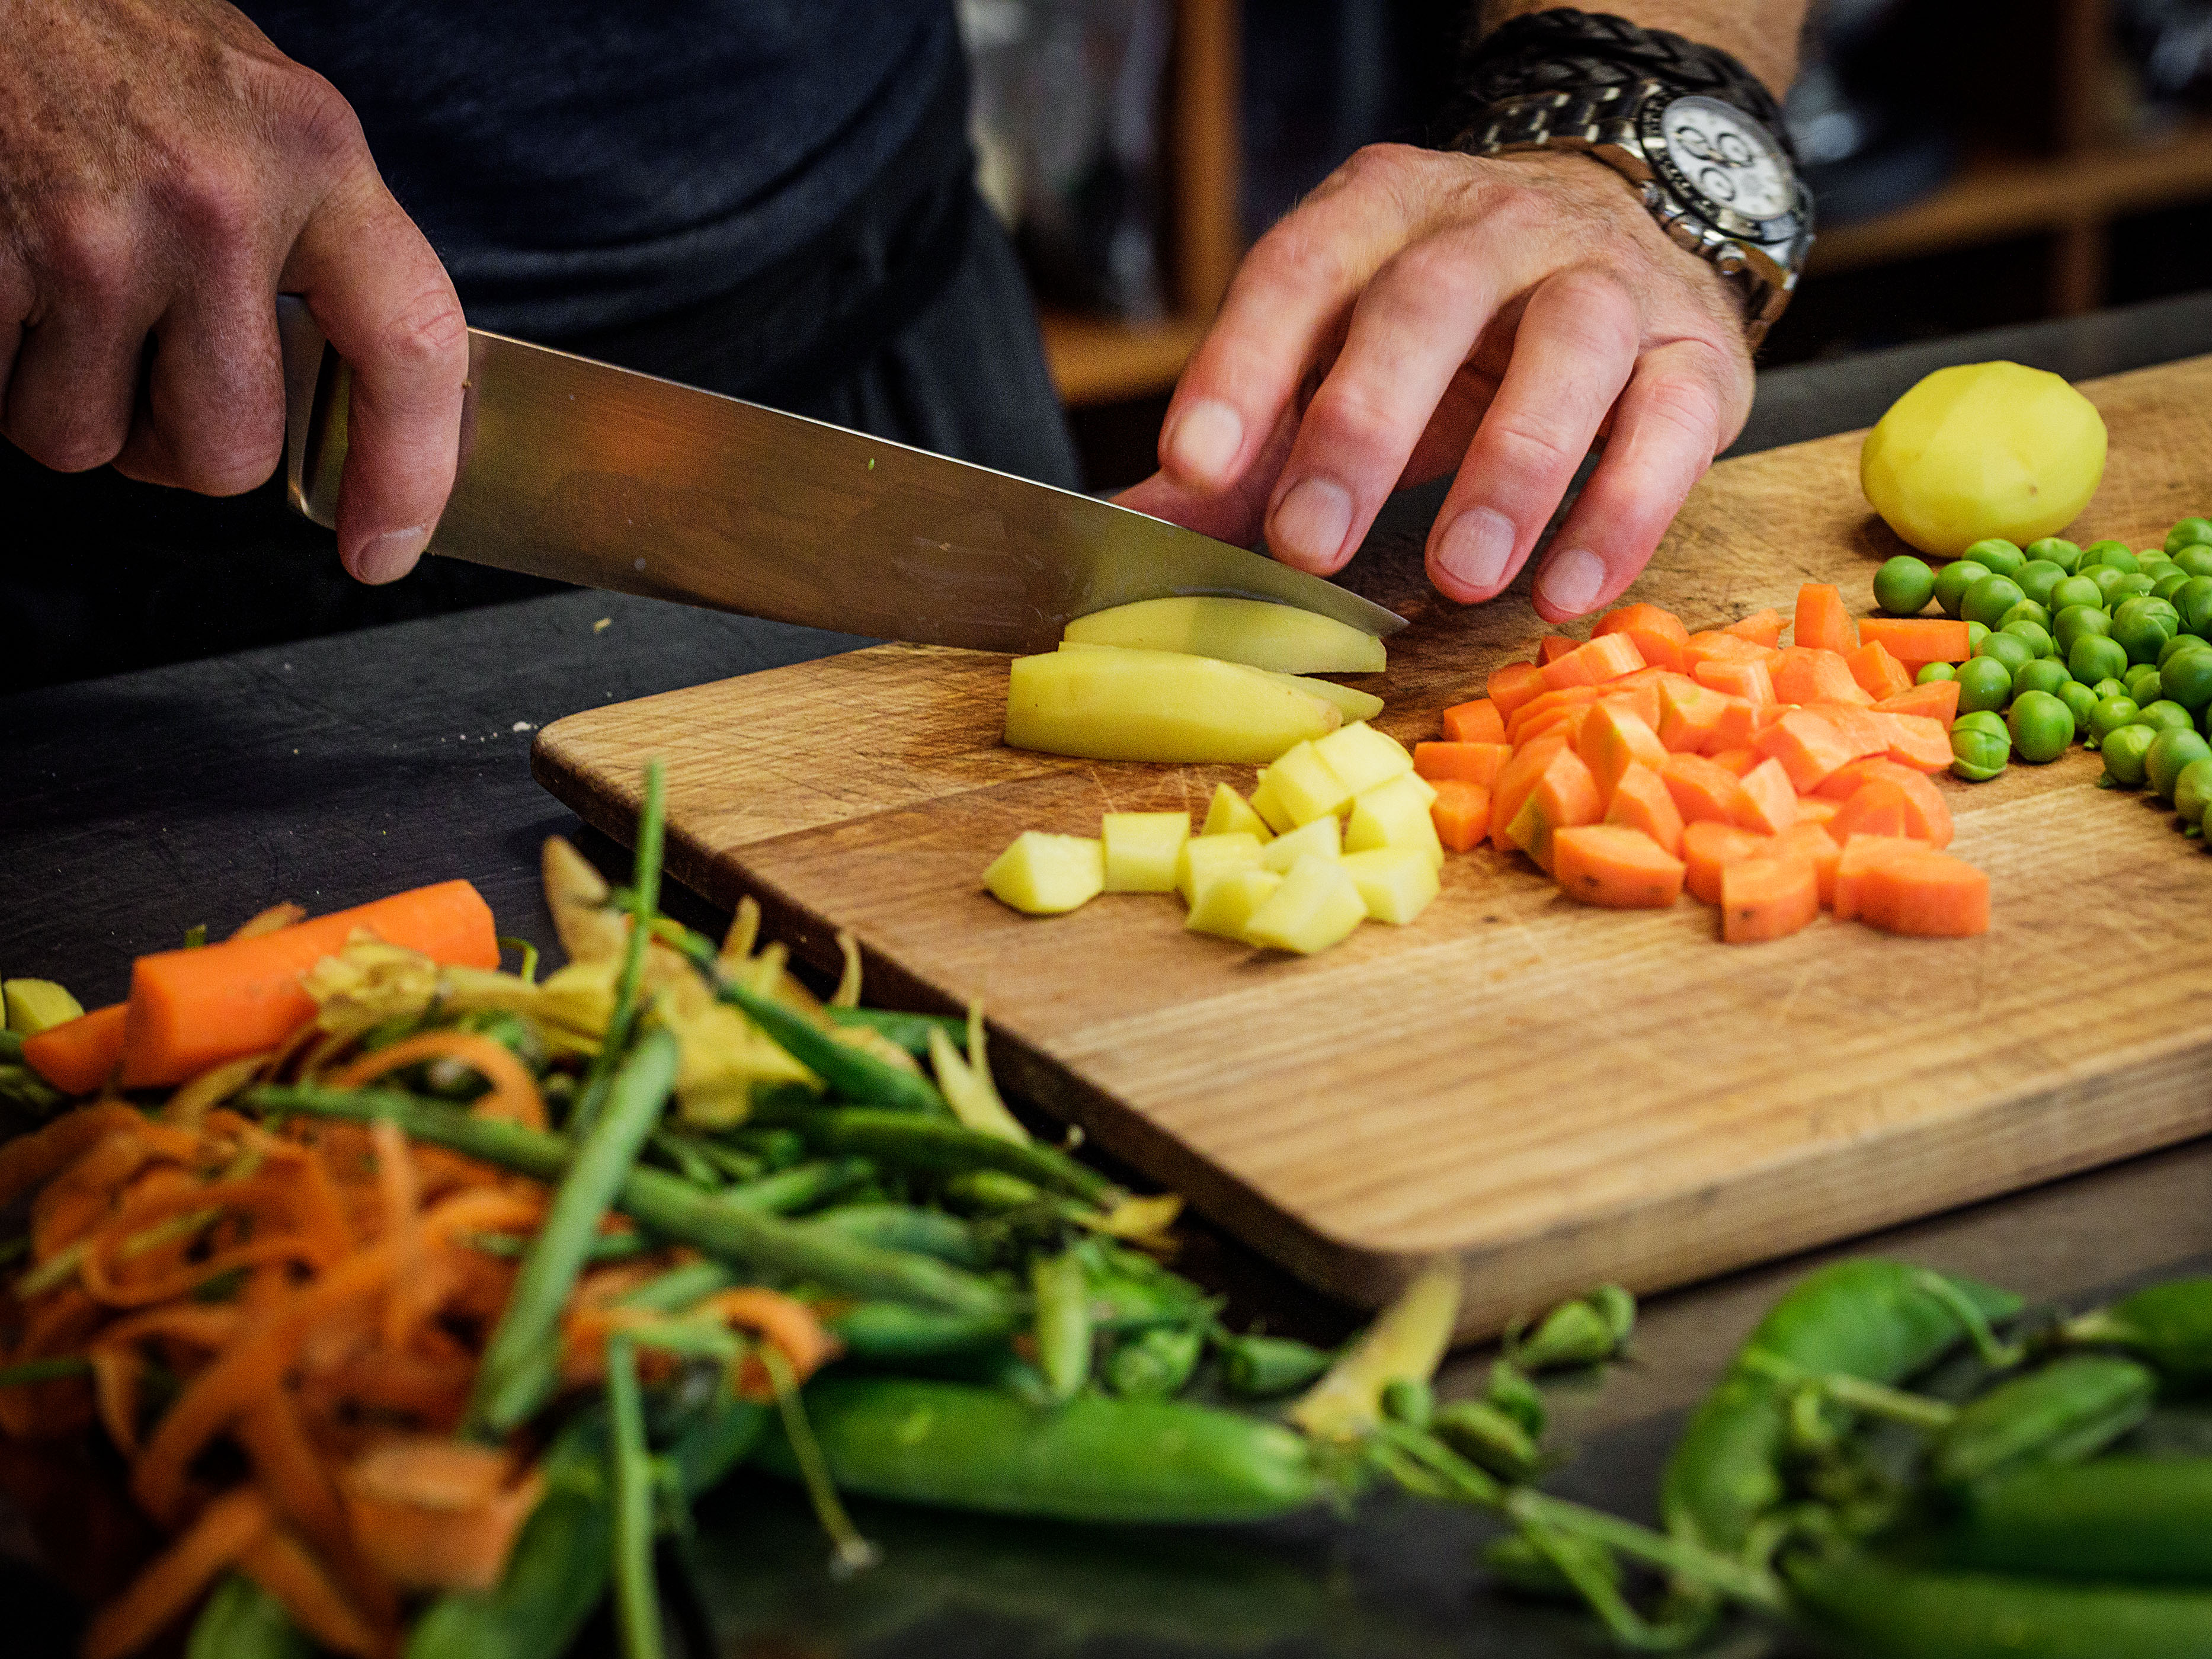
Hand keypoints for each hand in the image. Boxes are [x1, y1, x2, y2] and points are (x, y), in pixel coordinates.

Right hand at [0, 0, 465, 581]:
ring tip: (53, 291)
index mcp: (312, 154)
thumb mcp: (251, 109)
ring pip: (86, 443)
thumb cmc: (106, 33)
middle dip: (175, 447)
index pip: (413, 347)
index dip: (411, 473)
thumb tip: (333, 391)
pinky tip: (0, 276)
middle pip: (225, 452)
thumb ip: (306, 241)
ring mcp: (91, 234)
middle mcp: (216, 200)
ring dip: (62, 402)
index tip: (384, 548)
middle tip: (143, 368)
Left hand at [1117, 145, 1755, 621]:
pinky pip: (1673, 423)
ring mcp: (1607, 281)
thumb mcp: (1336, 356)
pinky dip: (1623, 513)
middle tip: (1310, 548)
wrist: (1621, 226)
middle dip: (1362, 429)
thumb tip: (1138, 526)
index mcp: (1380, 214)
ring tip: (1462, 576)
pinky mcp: (1698, 351)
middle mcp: (1495, 227)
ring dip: (1511, 469)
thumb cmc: (1449, 325)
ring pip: (1569, 347)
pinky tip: (1566, 592)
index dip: (1240, 366)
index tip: (1193, 464)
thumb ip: (1247, 440)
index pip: (1297, 272)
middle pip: (1426, 305)